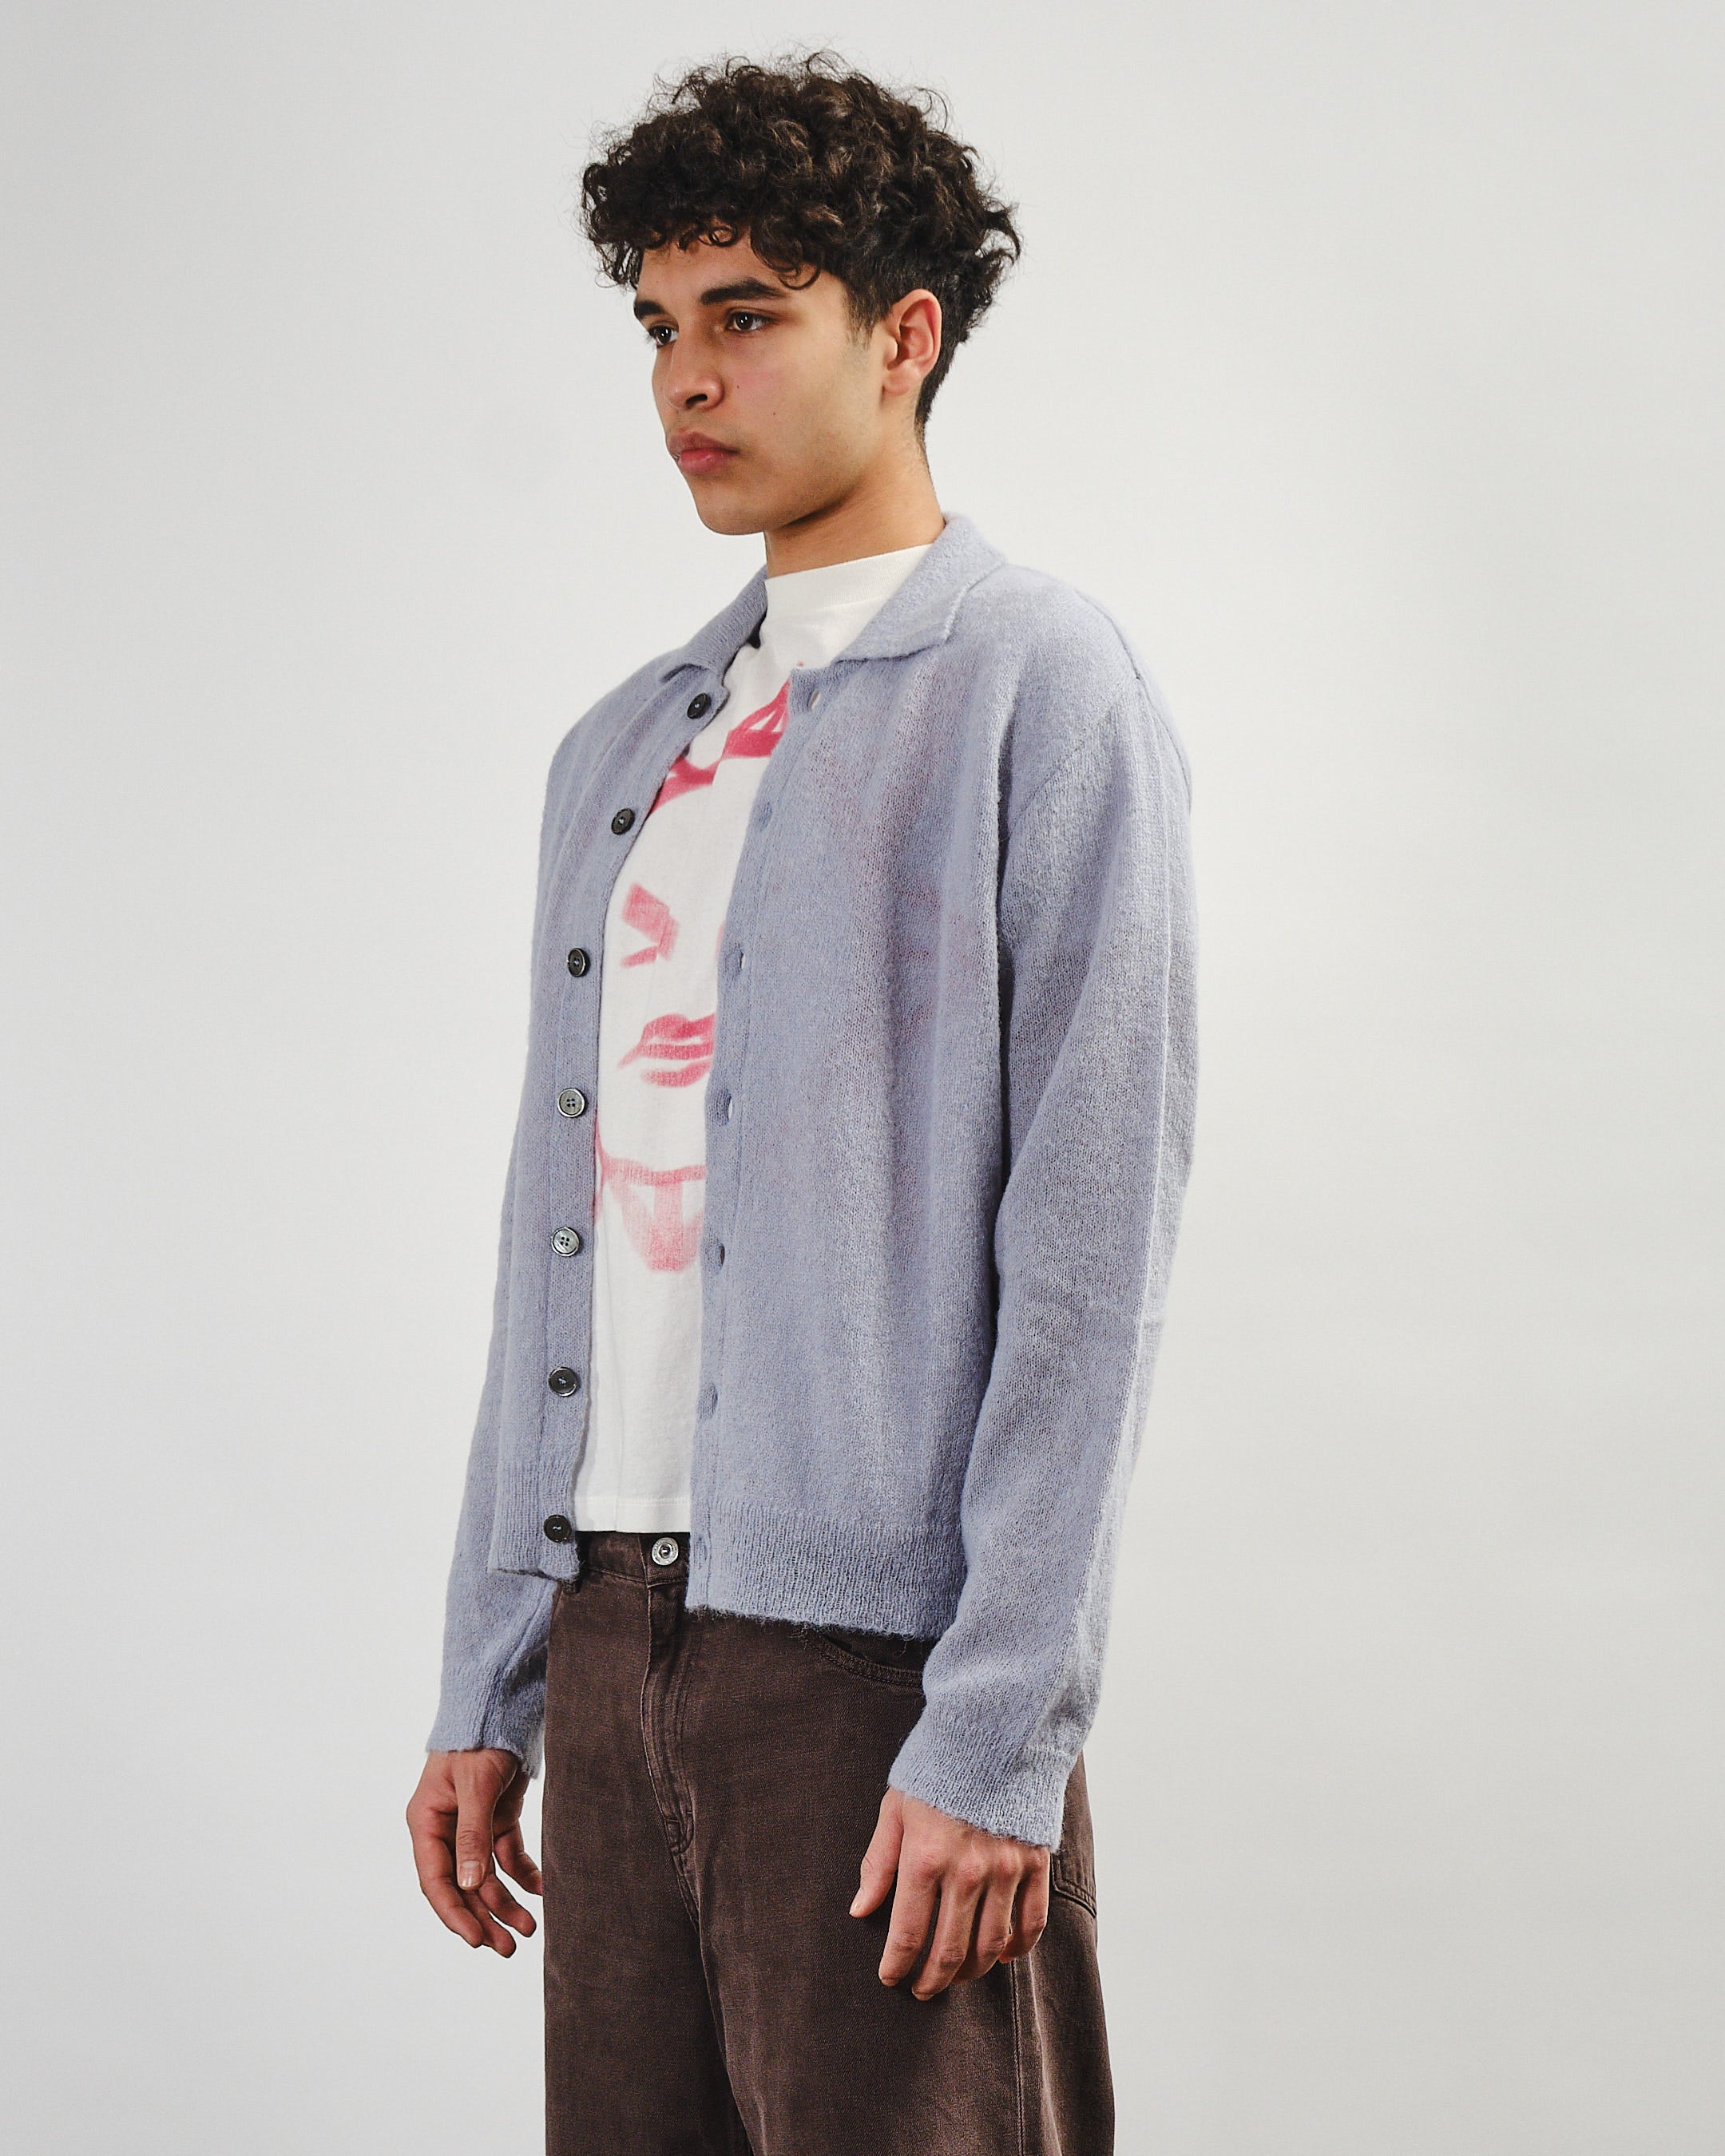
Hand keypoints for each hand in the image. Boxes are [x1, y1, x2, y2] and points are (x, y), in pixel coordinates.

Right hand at [406, 1747, 541, 1955]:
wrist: (502, 1705)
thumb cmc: (479, 1740)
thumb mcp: (475, 1786)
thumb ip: (472, 1835)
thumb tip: (470, 1887)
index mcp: (426, 1823)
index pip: (436, 1880)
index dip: (454, 1913)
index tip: (475, 1941)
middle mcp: (446, 1830)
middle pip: (463, 1886)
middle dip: (484, 1918)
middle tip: (509, 1948)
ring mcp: (472, 1827)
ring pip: (486, 1878)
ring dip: (505, 1903)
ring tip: (529, 1929)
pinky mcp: (497, 1820)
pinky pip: (508, 1857)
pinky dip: (523, 1874)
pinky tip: (541, 1890)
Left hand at [849, 1788, 1049, 1997]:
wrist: (993, 1729)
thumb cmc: (936, 1769)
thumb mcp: (896, 1809)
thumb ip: (879, 1864)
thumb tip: (860, 1910)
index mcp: (925, 1858)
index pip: (908, 1934)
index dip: (897, 1966)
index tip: (890, 1979)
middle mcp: (967, 1871)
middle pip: (950, 1950)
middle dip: (932, 1979)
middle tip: (922, 1991)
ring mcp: (1005, 1869)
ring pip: (990, 1945)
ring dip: (971, 1971)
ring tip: (956, 1977)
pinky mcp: (1034, 1863)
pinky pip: (1031, 1923)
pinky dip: (1017, 1948)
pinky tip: (1002, 1956)